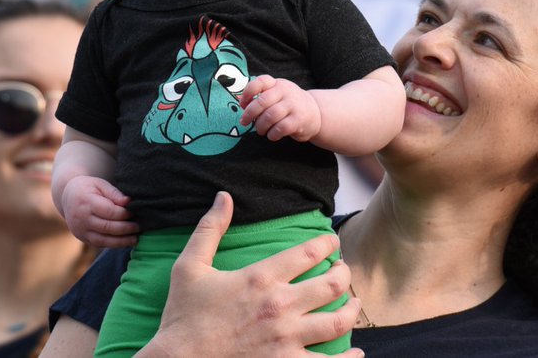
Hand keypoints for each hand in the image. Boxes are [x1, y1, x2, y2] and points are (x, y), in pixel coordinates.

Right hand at [59, 176, 138, 247]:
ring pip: (103, 240)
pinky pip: (99, 244)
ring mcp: (80, 230)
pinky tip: (125, 242)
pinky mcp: (82, 238)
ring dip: (121, 241)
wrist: (67, 196)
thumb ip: (114, 193)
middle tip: (139, 227)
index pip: (108, 211)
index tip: (135, 212)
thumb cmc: (88, 188)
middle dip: (125, 228)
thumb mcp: (100, 184)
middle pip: (106, 227)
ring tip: (135, 239)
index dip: (124, 214)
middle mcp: (80, 218)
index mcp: (85, 201)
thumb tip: (129, 202)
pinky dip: (113, 244)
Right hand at [141, 192, 361, 357]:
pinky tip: (355, 355)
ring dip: (351, 309)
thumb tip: (223, 196)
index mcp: (260, 278)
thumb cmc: (182, 317)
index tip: (332, 241)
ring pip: (338, 321)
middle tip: (343, 271)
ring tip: (353, 303)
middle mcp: (280, 306)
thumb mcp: (189, 267)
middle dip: (344, 274)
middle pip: (332, 284)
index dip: (327, 243)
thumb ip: (209, 229)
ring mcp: (286, 339)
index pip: (309, 252)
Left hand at [239, 76, 322, 141]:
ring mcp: (294, 105)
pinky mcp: (299, 120)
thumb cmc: (289, 104)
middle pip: (262, 101)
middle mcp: (286, 91)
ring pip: (270, 116)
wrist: (316, 113)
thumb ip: (261, 96)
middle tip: (244, 122)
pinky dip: (272, 134)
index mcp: (278, 84)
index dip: (248, 92)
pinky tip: (272, 135)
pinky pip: (280, 128)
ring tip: (260, 130)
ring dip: (260, 126)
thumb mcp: (277, 94)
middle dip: (249, 114)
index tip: (242, 104)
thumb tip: (240, 101)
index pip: (260, 82)